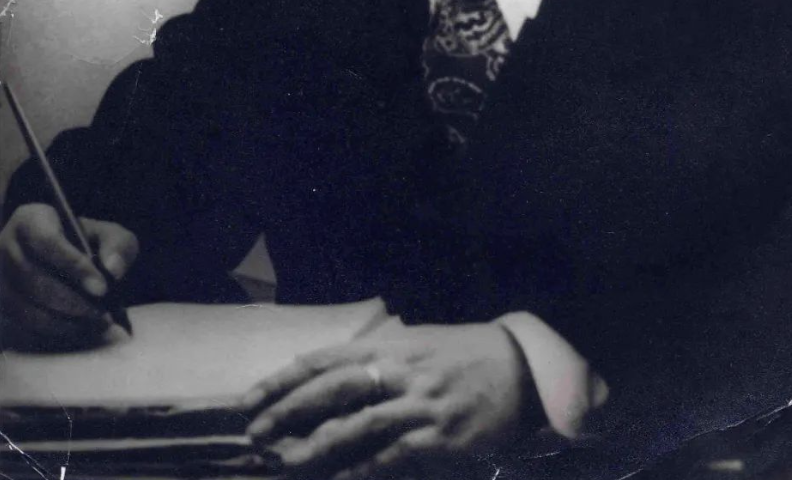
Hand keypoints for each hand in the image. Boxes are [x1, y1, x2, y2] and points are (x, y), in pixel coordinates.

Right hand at [0, 203, 137, 349]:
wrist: (65, 257)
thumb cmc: (85, 242)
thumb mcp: (108, 235)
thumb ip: (117, 245)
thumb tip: (112, 270)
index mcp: (31, 218)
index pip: (47, 241)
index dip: (73, 266)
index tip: (102, 288)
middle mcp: (6, 245)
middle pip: (32, 277)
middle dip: (70, 300)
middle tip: (101, 314)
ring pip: (22, 304)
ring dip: (61, 320)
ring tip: (94, 323)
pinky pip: (20, 321)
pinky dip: (51, 329)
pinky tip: (77, 328)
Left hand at [239, 322, 539, 477]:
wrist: (522, 368)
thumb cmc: (465, 355)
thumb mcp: (418, 343)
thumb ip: (377, 355)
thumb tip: (329, 370)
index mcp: (391, 343)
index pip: (327, 357)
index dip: (285, 378)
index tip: (251, 397)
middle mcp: (401, 368)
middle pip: (333, 387)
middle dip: (289, 409)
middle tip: (255, 432)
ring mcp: (420, 402)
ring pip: (357, 423)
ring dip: (316, 445)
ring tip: (284, 462)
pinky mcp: (439, 434)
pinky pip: (391, 454)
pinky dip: (361, 468)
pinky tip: (338, 478)